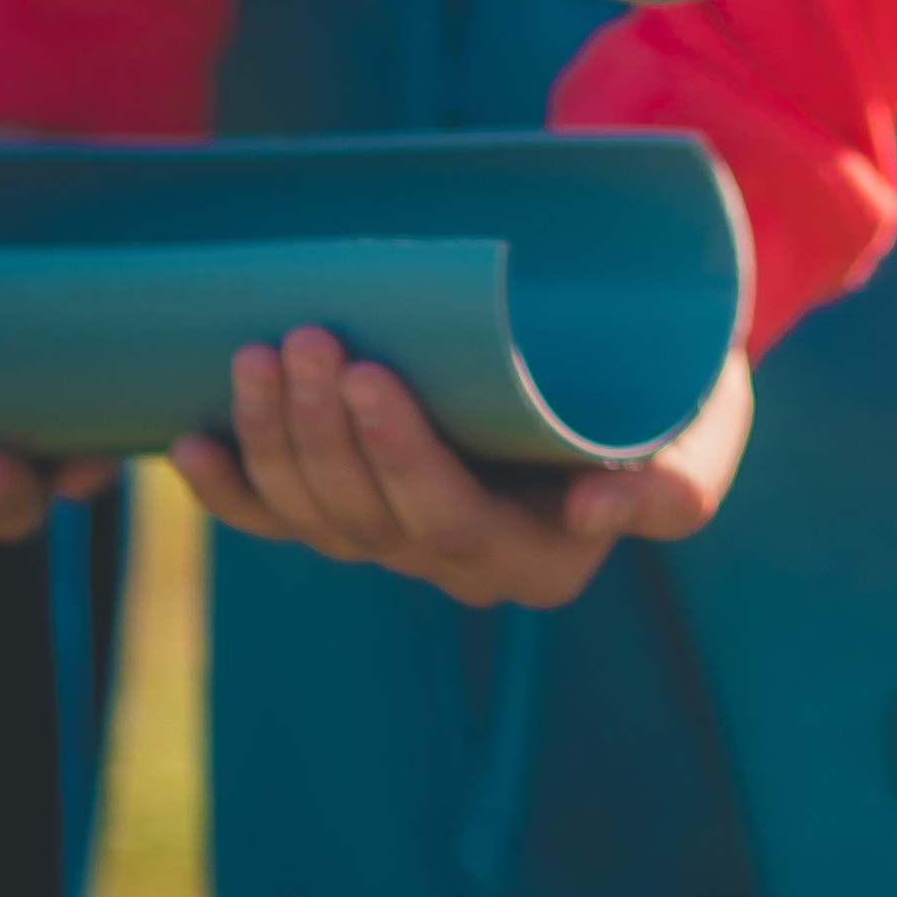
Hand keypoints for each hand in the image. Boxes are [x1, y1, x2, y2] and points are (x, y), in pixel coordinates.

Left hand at [170, 327, 753, 606]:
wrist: (648, 350)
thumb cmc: (684, 382)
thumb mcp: (709, 427)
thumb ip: (675, 485)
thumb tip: (595, 512)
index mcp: (544, 559)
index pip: (452, 520)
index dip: (399, 456)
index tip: (371, 372)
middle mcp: (465, 563)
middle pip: (370, 517)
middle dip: (323, 428)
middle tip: (307, 333)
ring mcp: (405, 536)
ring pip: (319, 515)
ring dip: (275, 439)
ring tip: (257, 352)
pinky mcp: (365, 502)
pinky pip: (283, 517)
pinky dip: (232, 487)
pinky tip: (188, 442)